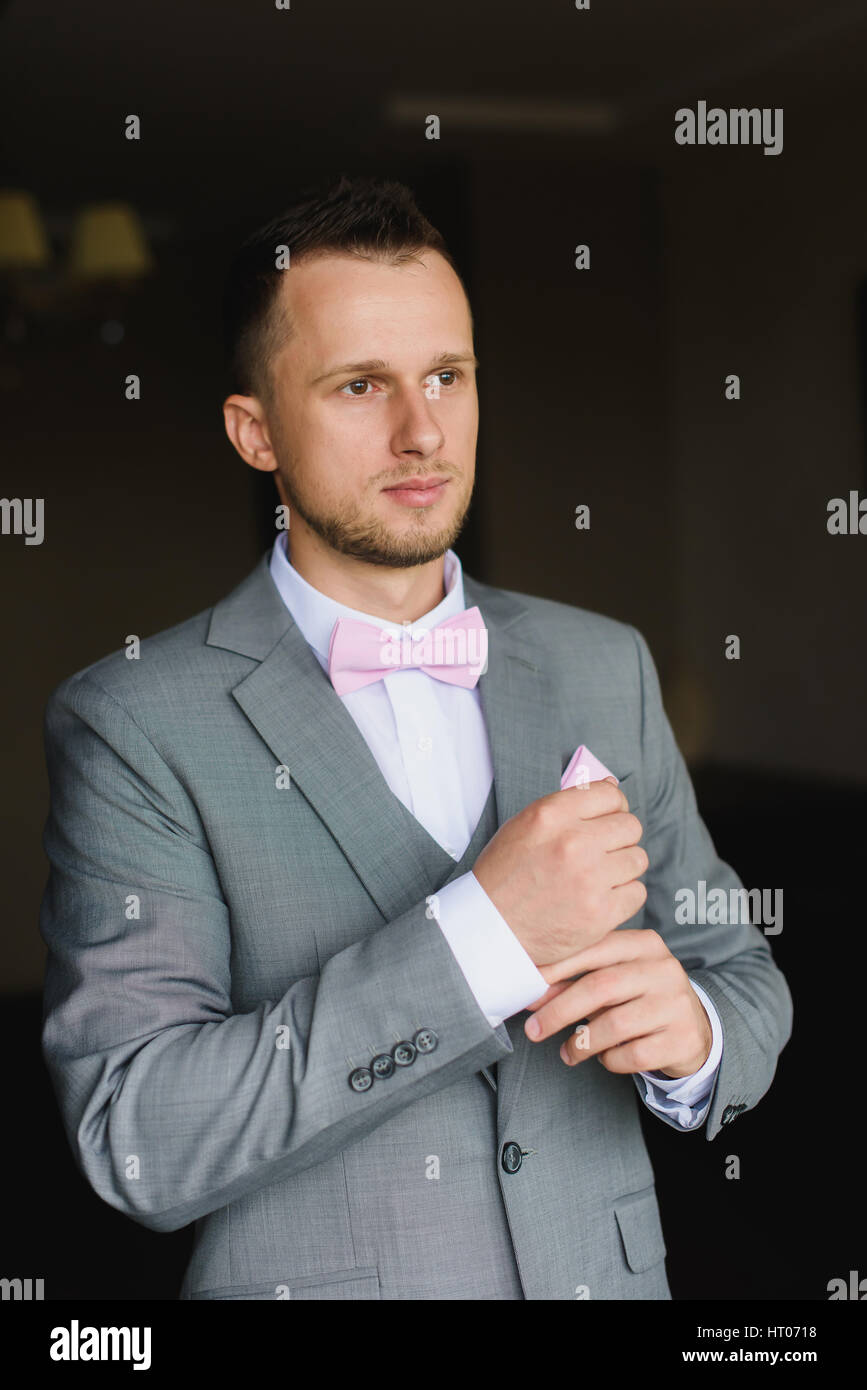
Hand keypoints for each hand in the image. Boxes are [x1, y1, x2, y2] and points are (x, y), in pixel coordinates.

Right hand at [472, 778, 647, 966]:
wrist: (490, 928)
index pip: (610, 794)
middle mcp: (573, 843)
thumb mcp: (524, 825)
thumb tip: (613, 785)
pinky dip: (623, 897)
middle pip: (631, 826)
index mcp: (551, 815)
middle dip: (620, 838)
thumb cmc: (506, 875)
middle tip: (602, 853)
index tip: (607, 821)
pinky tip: (599, 899)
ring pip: (638, 859)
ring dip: (623, 868)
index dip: (613, 807)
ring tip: (598, 877)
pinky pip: (637, 893)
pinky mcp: (600, 913)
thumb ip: (569, 805)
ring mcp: (589, 879)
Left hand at [522, 928, 712, 1077]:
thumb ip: (577, 980)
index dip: (558, 968)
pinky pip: (632, 1054)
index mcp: (645, 944)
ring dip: (581, 1043)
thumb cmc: (641, 997)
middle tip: (534, 1029)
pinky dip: (609, 1060)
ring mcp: (676, 1004)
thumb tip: (533, 990)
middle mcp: (664, 969)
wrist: (694, 1028)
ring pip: (614, 1025)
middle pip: (600, 987)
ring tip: (568, 1052)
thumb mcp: (614, 979)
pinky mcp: (682, 1039)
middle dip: (560, 1010)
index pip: (595, 949)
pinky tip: (603, 1058)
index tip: (529, 986)